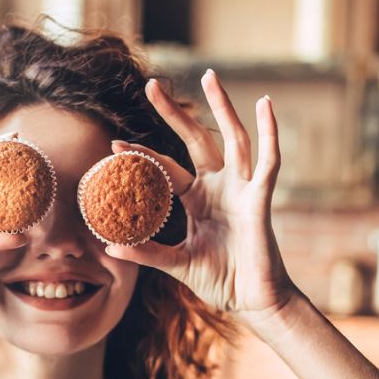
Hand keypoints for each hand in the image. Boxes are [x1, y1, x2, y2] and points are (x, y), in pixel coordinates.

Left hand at [103, 70, 301, 331]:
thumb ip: (147, 253)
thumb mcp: (177, 264)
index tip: (113, 144)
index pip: (165, 169)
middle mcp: (219, 188)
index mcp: (197, 200)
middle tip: (151, 86)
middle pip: (196, 140)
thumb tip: (109, 246)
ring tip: (210, 76)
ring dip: (222, 107)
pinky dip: (270, 133)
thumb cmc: (220, 281)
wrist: (253, 302)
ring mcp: (241, 190)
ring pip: (232, 138)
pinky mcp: (260, 198)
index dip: (141, 156)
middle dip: (175, 113)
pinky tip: (265, 105)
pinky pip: (267, 161)